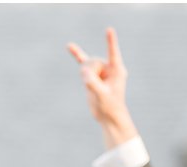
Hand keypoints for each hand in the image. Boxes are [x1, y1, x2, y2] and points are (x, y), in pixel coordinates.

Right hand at [67, 28, 136, 147]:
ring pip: (86, 65)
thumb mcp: (102, 95)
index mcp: (117, 70)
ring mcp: (100, 70)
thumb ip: (93, 83)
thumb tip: (83, 72)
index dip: (110, 42)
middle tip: (93, 86)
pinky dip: (77, 54)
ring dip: (85, 77)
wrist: (108, 116)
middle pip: (93, 62)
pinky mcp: (92, 75)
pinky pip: (83, 62)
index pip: (113, 53)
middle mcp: (109, 67)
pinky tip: (69, 46)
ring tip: (92, 88)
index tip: (109, 30)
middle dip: (89, 73)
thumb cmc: (110, 107)